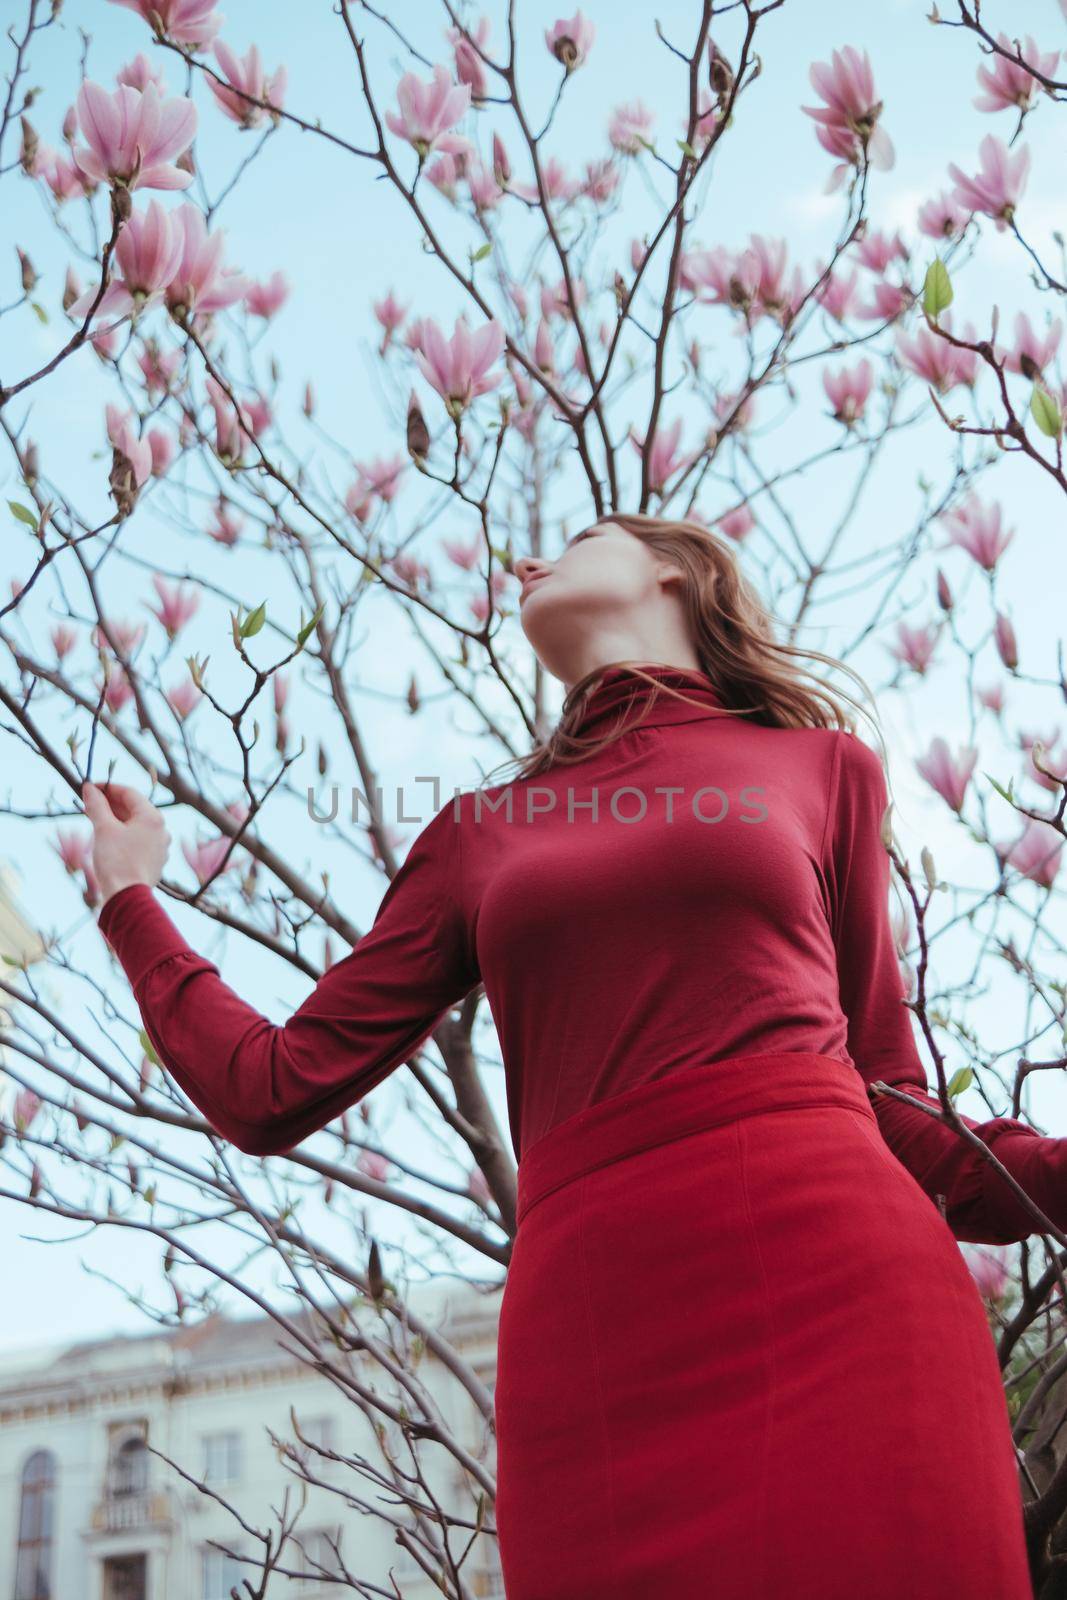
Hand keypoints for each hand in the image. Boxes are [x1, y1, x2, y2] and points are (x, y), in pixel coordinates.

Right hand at [82, 780, 170, 905]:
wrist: (127, 897)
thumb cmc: (117, 862)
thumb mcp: (103, 829)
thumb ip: (96, 805)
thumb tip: (89, 788)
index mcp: (153, 818)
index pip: (129, 793)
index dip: (107, 788)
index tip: (89, 788)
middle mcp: (161, 830)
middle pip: (133, 809)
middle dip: (110, 804)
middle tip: (89, 804)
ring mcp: (160, 847)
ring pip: (135, 825)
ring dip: (115, 819)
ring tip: (95, 820)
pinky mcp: (154, 861)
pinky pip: (137, 841)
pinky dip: (122, 835)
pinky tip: (107, 839)